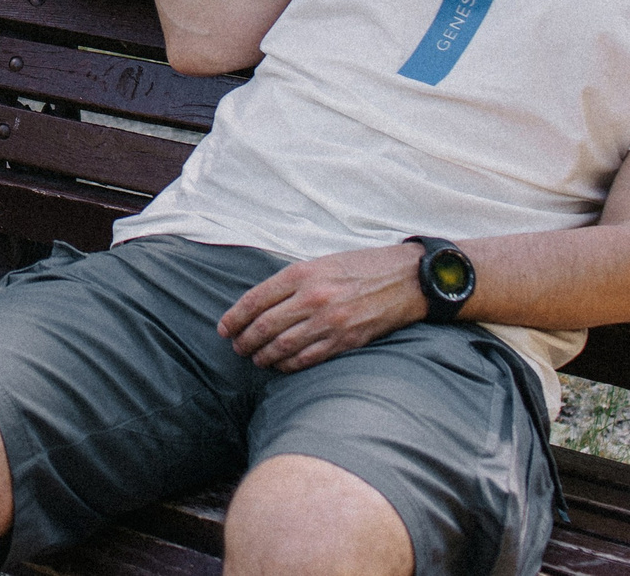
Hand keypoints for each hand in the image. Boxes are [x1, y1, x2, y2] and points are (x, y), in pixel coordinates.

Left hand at [217, 244, 429, 371]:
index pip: (255, 300)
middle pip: (264, 326)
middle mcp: (313, 298)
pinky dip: (289, 365)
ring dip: (264, 356)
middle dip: (244, 340)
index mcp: (302, 274)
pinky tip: (281, 366)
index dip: (234, 318)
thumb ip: (291, 281)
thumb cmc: (361, 267)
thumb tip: (261, 304)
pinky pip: (308, 359)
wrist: (406, 279)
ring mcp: (329, 322)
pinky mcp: (345, 341)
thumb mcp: (321, 262)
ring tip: (255, 358)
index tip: (224, 328)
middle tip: (236, 348)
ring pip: (283, 346)